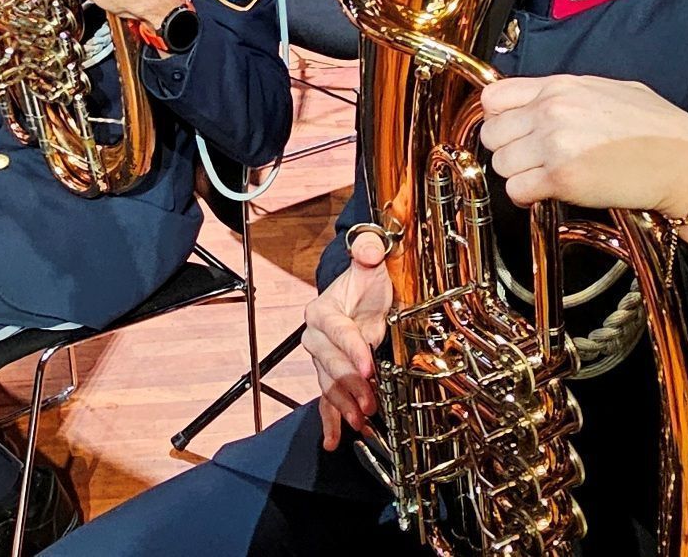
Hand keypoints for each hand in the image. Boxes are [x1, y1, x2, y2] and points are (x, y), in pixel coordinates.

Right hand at [304, 232, 392, 450]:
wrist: (361, 298)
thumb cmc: (367, 283)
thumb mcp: (371, 266)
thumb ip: (369, 253)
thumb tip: (369, 247)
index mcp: (323, 311)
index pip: (337, 331)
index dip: (351, 349)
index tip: (369, 366)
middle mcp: (316, 338)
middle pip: (329, 364)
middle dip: (350, 384)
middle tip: (369, 401)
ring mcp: (323, 360)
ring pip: (329, 385)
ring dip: (343, 405)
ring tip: (360, 421)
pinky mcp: (331, 376)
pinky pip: (327, 400)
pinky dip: (331, 420)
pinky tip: (334, 440)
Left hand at [478, 75, 687, 215]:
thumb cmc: (658, 129)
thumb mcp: (608, 90)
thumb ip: (566, 94)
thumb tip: (538, 101)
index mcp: (561, 86)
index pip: (493, 97)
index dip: (498, 118)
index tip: (511, 130)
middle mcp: (552, 111)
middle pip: (491, 133)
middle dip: (507, 149)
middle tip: (529, 158)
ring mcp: (555, 145)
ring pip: (500, 164)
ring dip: (517, 174)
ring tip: (543, 176)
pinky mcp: (563, 179)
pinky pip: (516, 191)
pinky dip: (526, 197)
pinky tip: (547, 193)